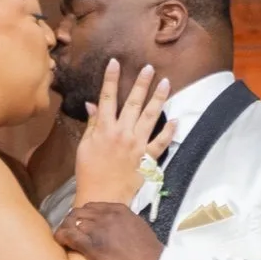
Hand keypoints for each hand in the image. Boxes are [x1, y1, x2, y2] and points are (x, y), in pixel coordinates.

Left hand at [56, 201, 163, 259]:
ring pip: (71, 221)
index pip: (92, 207)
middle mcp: (106, 215)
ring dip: (66, 229)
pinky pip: (69, 235)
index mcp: (119, 210)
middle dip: (72, 221)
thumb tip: (115, 229)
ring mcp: (97, 229)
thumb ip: (124, 224)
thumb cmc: (150, 253)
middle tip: (70, 231)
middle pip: (79, 212)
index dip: (84, 215)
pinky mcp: (91, 245)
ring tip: (64, 238)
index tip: (82, 224)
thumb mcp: (138, 228)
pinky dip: (61, 236)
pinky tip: (60, 241)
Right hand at [72, 61, 172, 207]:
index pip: (107, 98)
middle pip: (133, 103)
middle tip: (149, 67)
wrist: (101, 197)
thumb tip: (92, 105)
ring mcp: (137, 145)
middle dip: (141, 83)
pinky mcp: (147, 159)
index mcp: (104, 129)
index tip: (116, 62)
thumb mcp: (84, 147)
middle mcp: (122, 133)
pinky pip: (161, 143)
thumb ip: (92, 124)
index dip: (111, 79)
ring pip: (151, 117)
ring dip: (159, 98)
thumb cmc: (88, 173)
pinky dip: (169, 132)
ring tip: (166, 83)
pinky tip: (176, 120)